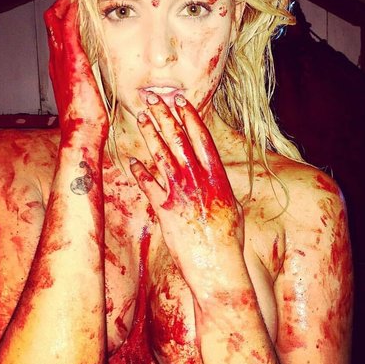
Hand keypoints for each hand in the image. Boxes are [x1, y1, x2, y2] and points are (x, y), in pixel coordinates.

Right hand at [44, 0, 108, 138]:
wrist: (82, 132)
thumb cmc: (87, 119)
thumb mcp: (87, 96)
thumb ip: (89, 81)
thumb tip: (99, 77)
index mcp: (62, 69)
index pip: (58, 35)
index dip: (65, 18)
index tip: (78, 9)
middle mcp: (58, 62)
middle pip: (52, 22)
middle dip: (63, 5)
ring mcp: (63, 61)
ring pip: (55, 21)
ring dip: (66, 4)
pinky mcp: (74, 63)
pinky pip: (69, 30)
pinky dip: (72, 14)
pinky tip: (80, 5)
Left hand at [129, 94, 244, 296]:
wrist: (218, 265)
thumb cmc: (230, 238)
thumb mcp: (232, 206)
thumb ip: (220, 187)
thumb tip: (214, 176)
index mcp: (216, 175)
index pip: (200, 137)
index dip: (188, 116)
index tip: (179, 100)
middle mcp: (197, 179)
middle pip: (178, 140)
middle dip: (165, 116)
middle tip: (153, 98)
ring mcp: (180, 193)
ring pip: (161, 156)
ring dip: (150, 134)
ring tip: (141, 117)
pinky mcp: (165, 209)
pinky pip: (148, 185)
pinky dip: (140, 172)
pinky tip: (132, 160)